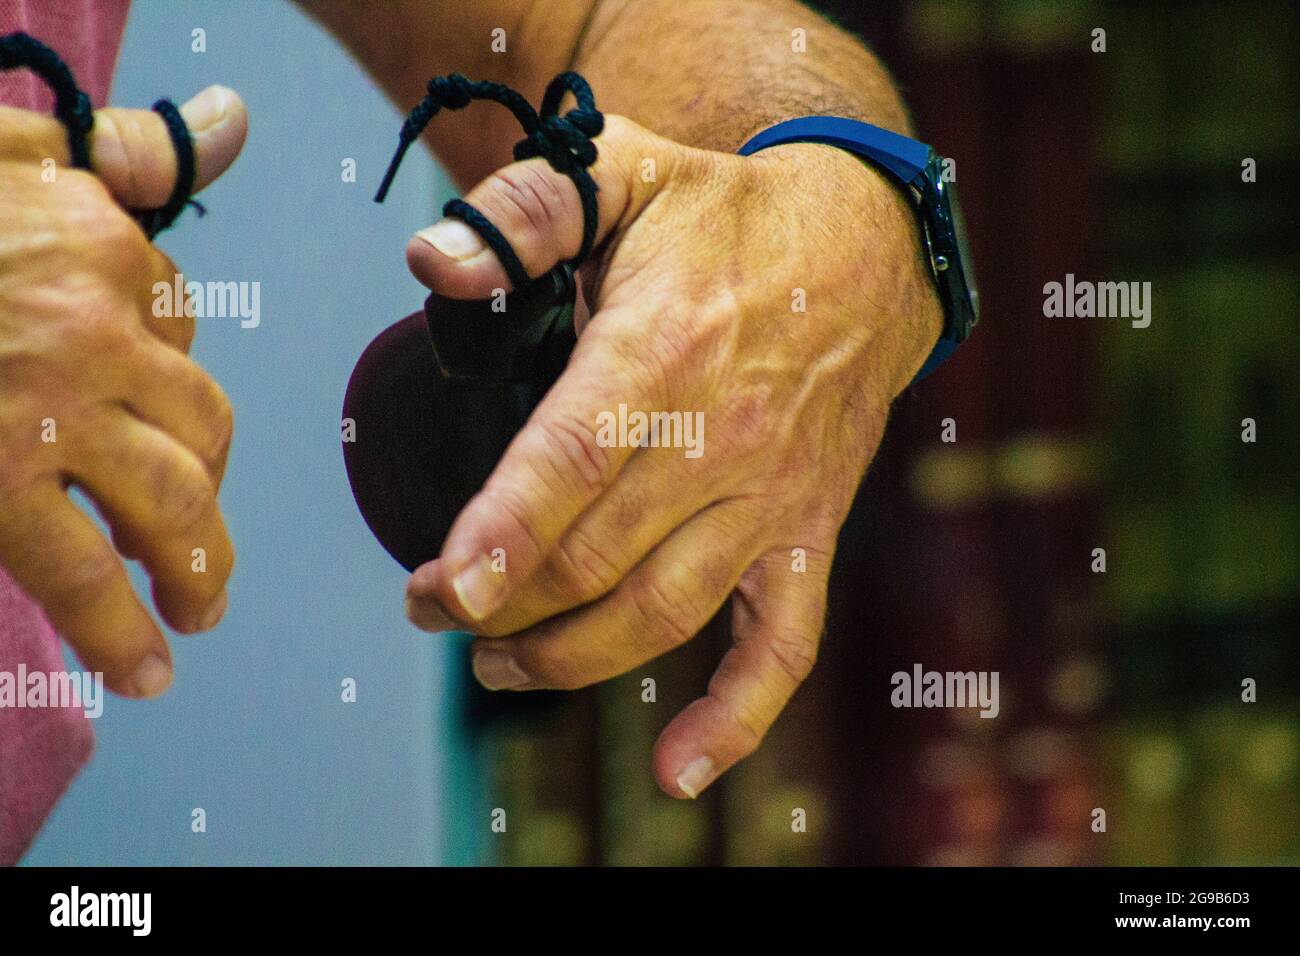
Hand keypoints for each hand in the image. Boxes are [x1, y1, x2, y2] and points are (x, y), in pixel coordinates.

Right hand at [0, 86, 247, 697]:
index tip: (155, 413)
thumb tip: (233, 124)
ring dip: (195, 566)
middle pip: (204, 426)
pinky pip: (75, 572)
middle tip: (203, 543)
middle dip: (211, 484)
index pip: (179, 324)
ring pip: (168, 504)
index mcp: (97, 245)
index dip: (169, 374)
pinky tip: (140, 670)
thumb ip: (105, 151)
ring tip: (198, 611)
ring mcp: (42, 412)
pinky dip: (114, 631)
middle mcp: (94, 329)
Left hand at [403, 115, 941, 796]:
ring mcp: (772, 500)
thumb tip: (429, 260)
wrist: (866, 253)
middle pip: (596, 556)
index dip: (506, 531)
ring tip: (496, 661)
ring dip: (567, 658)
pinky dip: (735, 718)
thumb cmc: (725, 220)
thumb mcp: (625, 171)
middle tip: (433, 607)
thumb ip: (524, 210)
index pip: (574, 458)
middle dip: (499, 601)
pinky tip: (676, 769)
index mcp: (665, 351)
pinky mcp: (807, 535)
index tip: (446, 587)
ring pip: (661, 614)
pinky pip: (781, 647)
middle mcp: (723, 441)